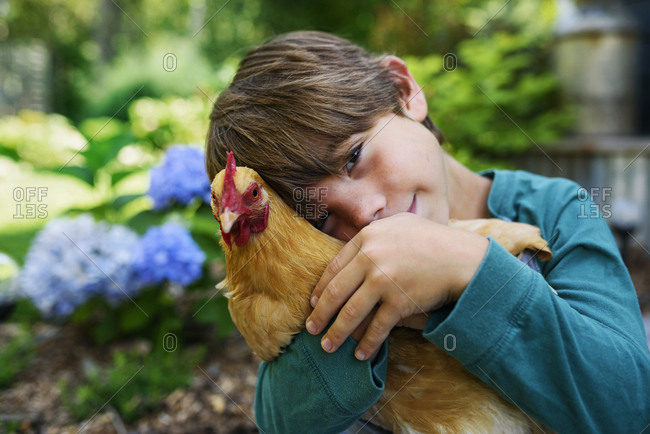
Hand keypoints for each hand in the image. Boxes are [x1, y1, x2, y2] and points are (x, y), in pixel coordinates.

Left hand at [305, 213, 488, 359]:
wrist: (463, 258)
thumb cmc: (433, 240)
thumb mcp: (399, 224)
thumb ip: (375, 233)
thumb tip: (355, 243)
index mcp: (367, 237)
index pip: (334, 267)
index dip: (321, 289)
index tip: (313, 302)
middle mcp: (371, 258)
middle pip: (336, 292)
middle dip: (320, 314)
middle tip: (311, 328)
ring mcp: (384, 280)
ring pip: (350, 313)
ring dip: (336, 334)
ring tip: (327, 347)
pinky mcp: (399, 302)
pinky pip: (377, 328)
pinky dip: (367, 344)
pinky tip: (360, 354)